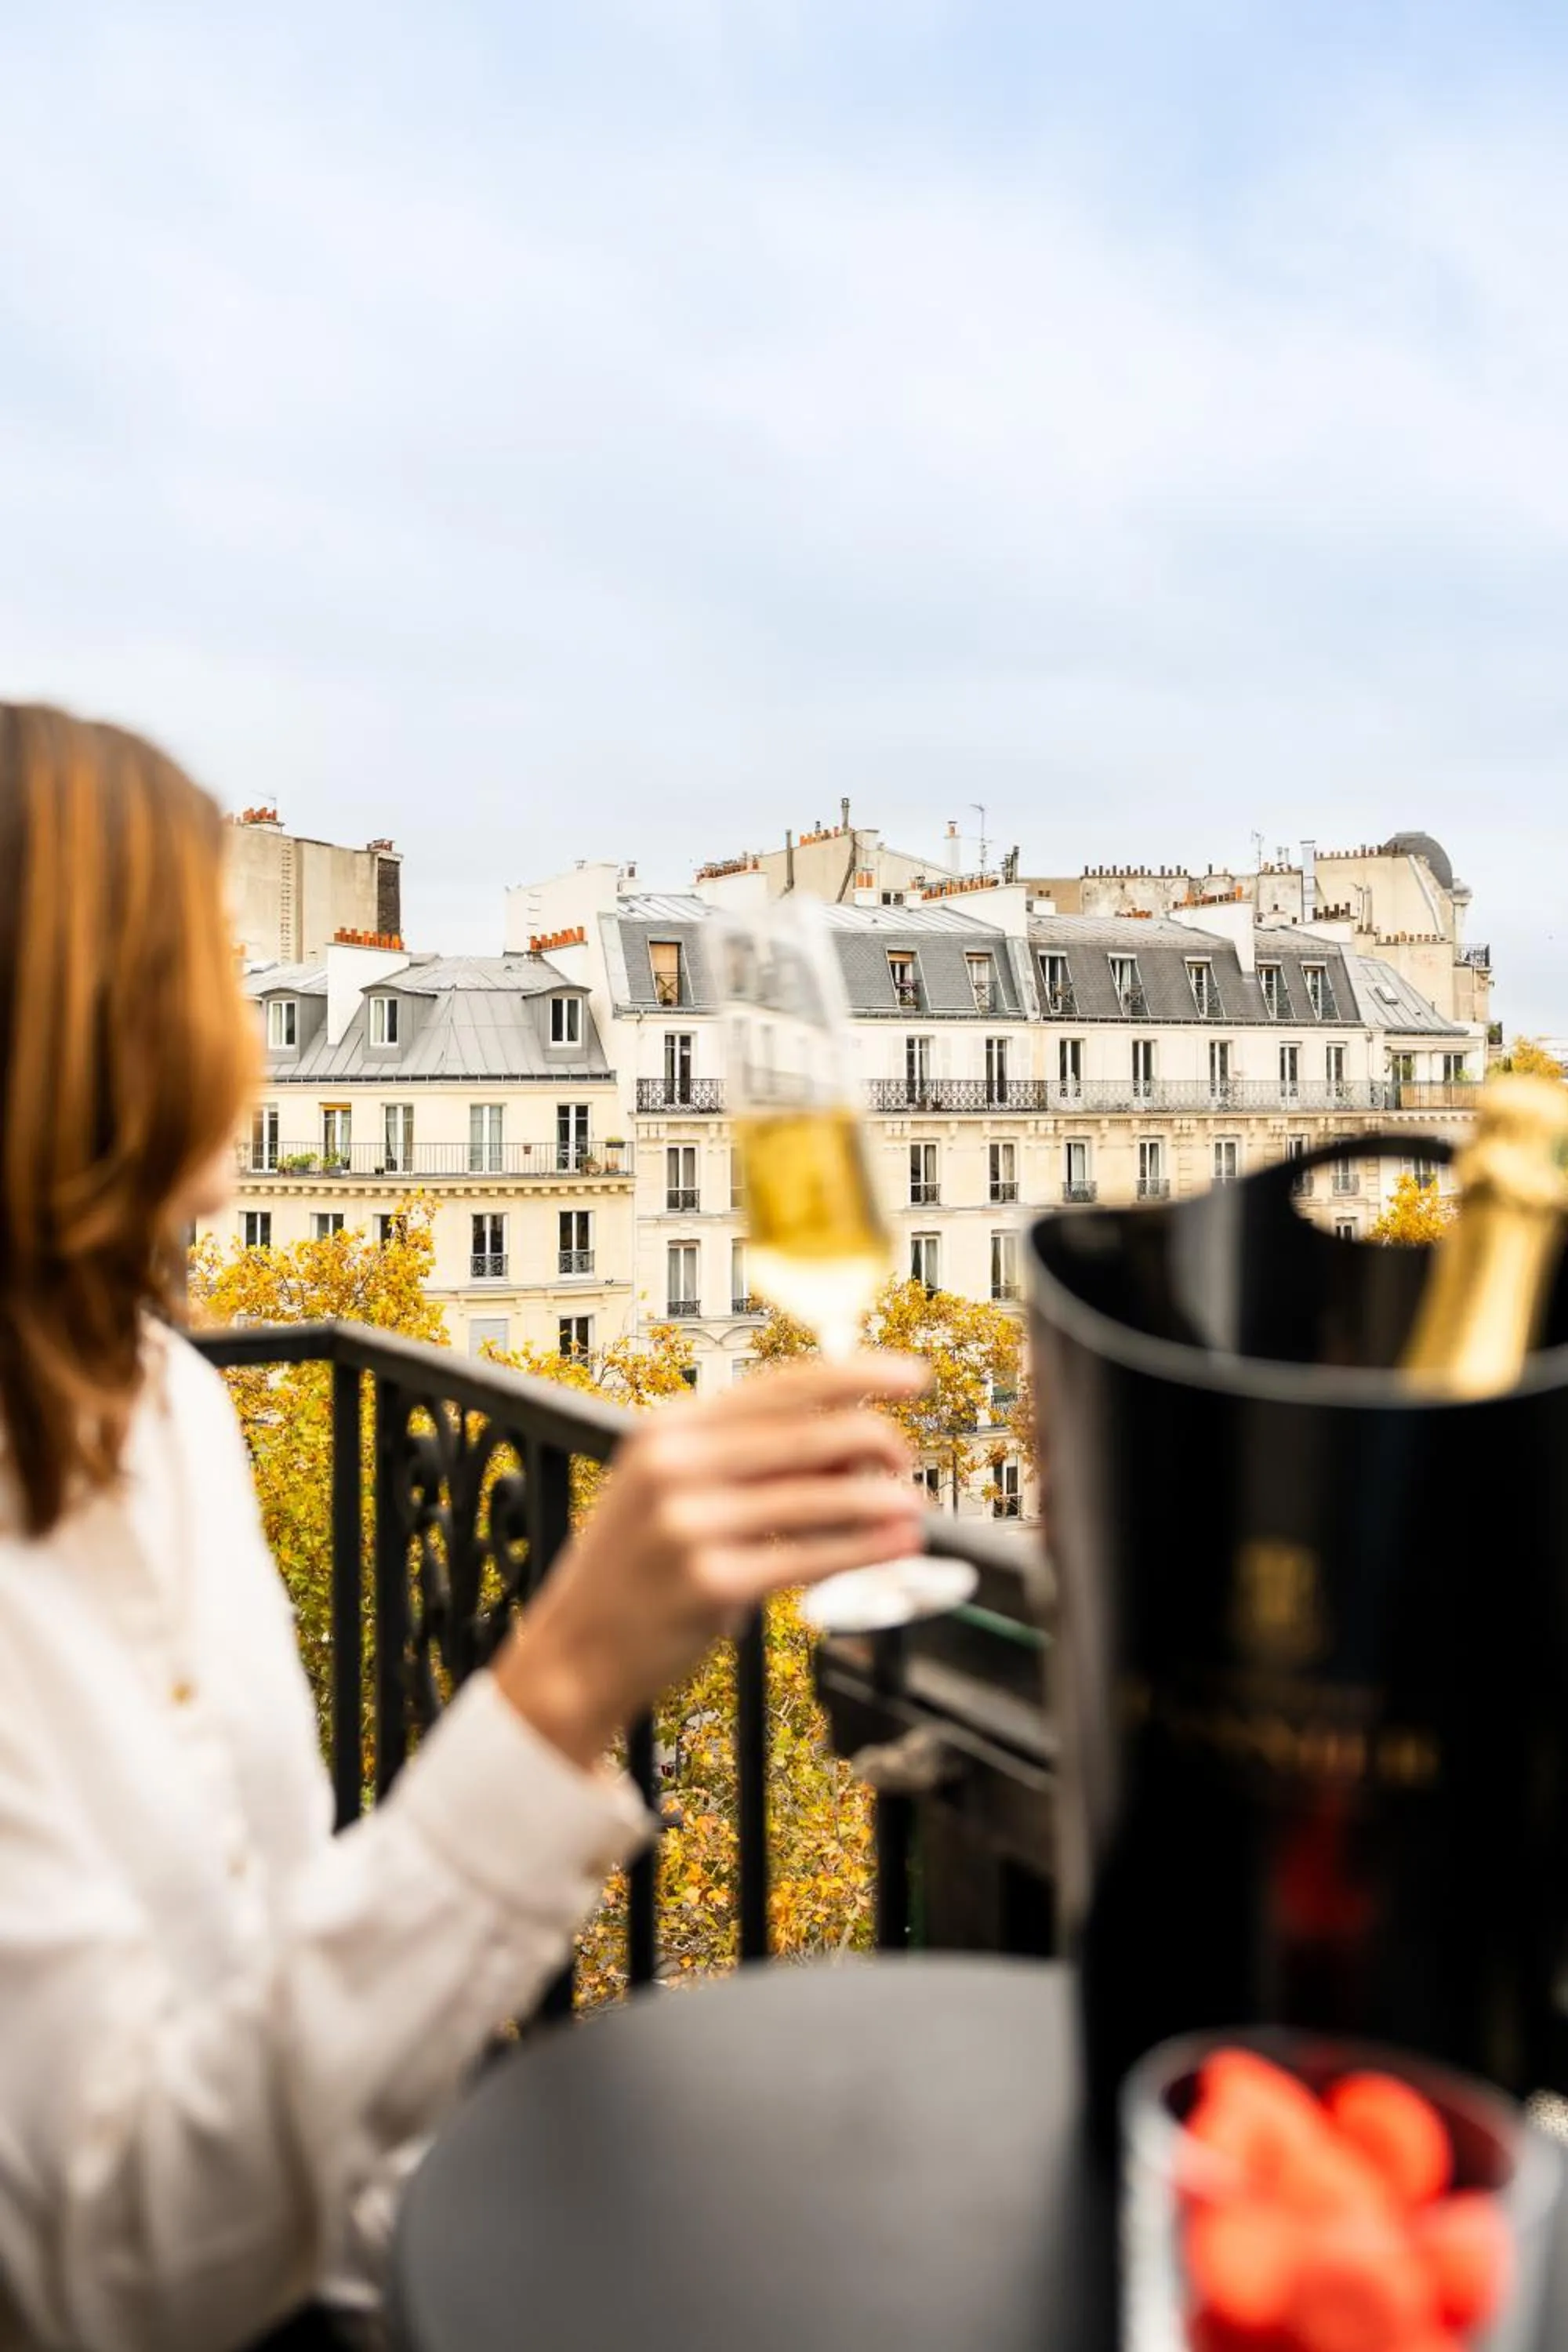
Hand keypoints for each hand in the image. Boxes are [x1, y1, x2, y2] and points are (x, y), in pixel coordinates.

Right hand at [495, 1354, 927, 1769]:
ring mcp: (688, 1524)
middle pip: (807, 1433)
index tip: (910, 1376)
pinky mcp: (710, 1584)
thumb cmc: (638, 1568)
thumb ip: (750, 1462)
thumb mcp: (673, 1492)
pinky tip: (894, 1548)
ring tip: (913, 1507)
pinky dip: (863, 1550)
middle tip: (906, 1458)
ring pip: (818, 1496)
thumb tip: (854, 1442)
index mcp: (667, 1429)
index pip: (779, 1385)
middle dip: (874, 1440)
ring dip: (880, 1500)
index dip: (856, 1375)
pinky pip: (810, 1557)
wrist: (573, 1654)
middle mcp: (673, 1465)